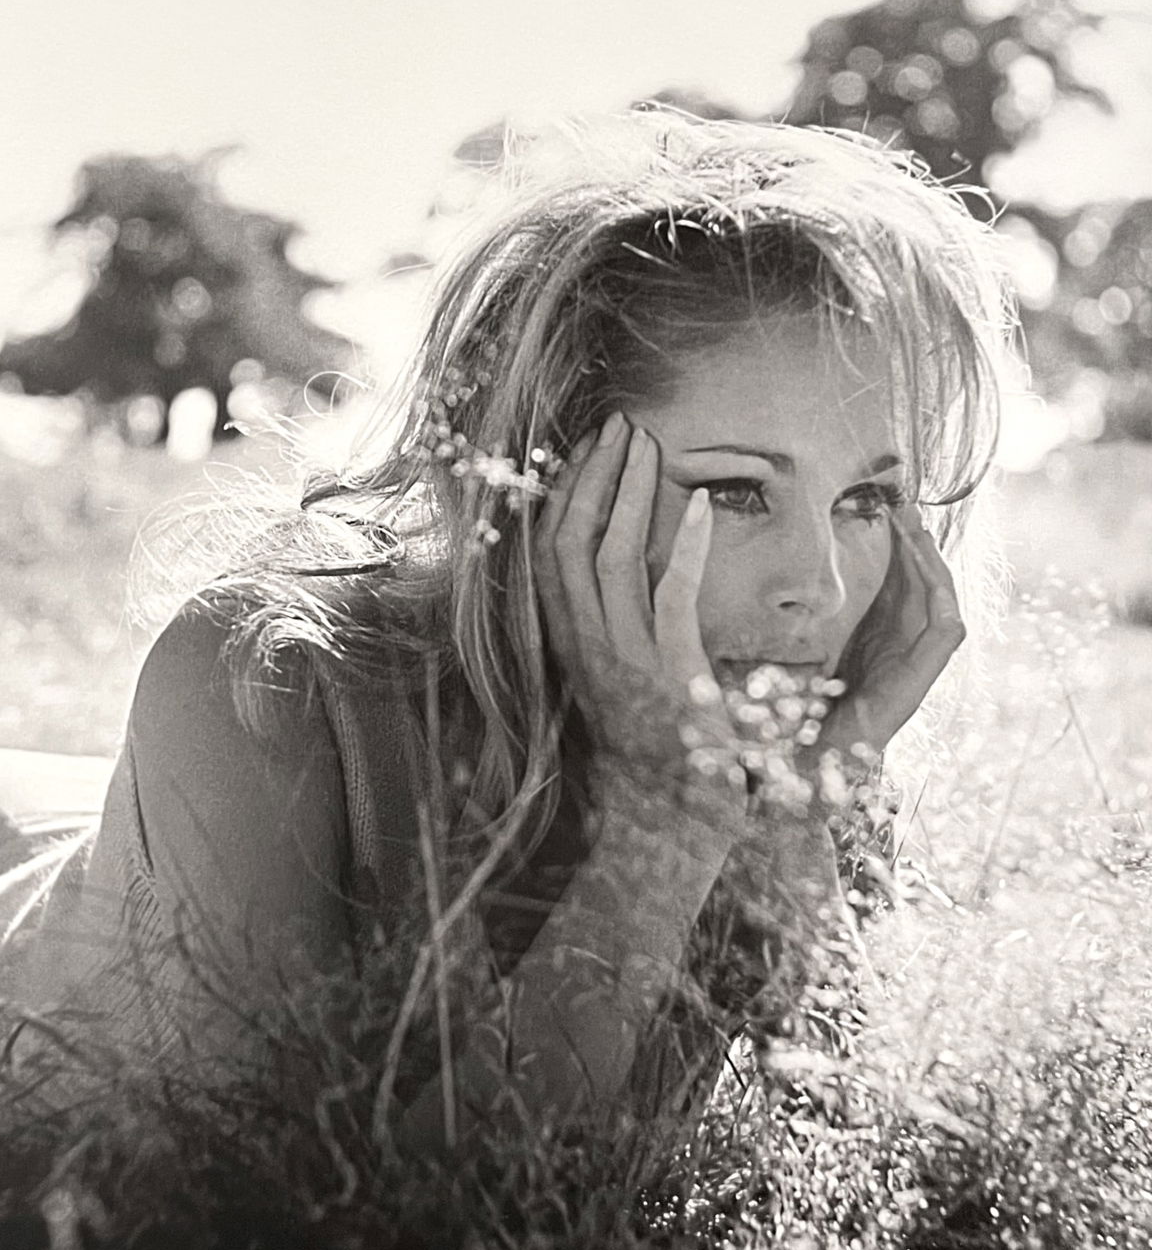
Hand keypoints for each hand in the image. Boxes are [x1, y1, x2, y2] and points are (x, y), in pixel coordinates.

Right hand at [534, 412, 745, 812]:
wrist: (673, 825)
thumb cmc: (658, 755)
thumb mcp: (626, 684)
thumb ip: (619, 633)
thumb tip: (627, 578)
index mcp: (571, 646)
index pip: (549, 553)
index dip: (563, 494)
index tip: (584, 449)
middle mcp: (586, 648)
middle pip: (570, 541)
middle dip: (591, 475)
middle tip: (617, 424)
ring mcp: (624, 661)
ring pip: (609, 557)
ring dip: (628, 491)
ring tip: (647, 442)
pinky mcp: (669, 675)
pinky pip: (669, 595)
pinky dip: (682, 545)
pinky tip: (701, 505)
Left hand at [806, 504, 964, 784]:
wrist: (810, 760)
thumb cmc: (803, 710)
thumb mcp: (804, 648)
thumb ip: (807, 618)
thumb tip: (787, 576)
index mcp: (877, 637)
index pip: (897, 581)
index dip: (896, 546)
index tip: (884, 509)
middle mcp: (901, 646)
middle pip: (921, 584)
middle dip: (916, 544)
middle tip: (904, 504)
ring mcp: (916, 663)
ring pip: (940, 600)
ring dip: (932, 563)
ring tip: (917, 528)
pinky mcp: (921, 679)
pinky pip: (946, 632)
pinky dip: (943, 600)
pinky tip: (930, 571)